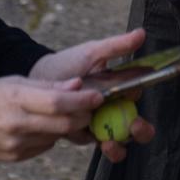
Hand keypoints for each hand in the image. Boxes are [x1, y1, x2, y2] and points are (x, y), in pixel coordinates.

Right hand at [0, 75, 102, 162]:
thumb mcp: (15, 81)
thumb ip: (48, 85)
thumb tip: (78, 84)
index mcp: (15, 98)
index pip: (57, 102)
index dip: (81, 100)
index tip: (97, 96)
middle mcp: (16, 123)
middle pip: (62, 124)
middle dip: (83, 116)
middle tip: (90, 107)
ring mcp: (15, 143)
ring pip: (56, 137)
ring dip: (67, 126)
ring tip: (67, 114)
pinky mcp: (15, 157)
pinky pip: (44, 147)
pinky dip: (51, 136)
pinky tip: (45, 126)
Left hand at [28, 27, 158, 162]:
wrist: (38, 79)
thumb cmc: (68, 63)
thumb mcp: (92, 52)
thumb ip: (117, 46)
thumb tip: (141, 33)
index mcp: (118, 87)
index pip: (136, 97)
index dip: (138, 99)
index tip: (133, 98)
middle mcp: (112, 107)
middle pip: (135, 125)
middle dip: (141, 131)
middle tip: (135, 127)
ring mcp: (98, 122)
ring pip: (119, 140)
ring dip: (119, 146)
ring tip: (110, 143)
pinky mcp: (83, 134)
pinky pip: (97, 144)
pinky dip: (101, 146)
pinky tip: (93, 140)